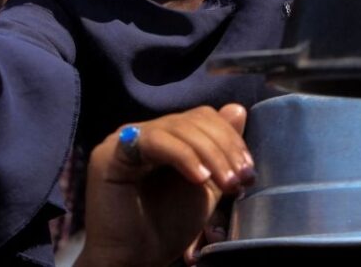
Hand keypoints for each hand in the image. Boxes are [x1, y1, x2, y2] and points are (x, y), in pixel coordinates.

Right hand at [77, 104, 254, 266]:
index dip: (229, 138)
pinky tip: (199, 178)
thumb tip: (237, 110)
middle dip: (224, 148)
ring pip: (178, 127)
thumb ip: (219, 153)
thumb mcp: (205, 188)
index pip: (202, 118)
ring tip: (226, 184)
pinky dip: (183, 156)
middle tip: (240, 180)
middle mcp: (144, 132)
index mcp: (165, 136)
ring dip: (210, 154)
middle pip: (192, 119)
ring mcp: (125, 138)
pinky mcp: (112, 152)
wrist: (134, 260)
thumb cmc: (166, 228)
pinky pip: (155, 141)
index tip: (248, 172)